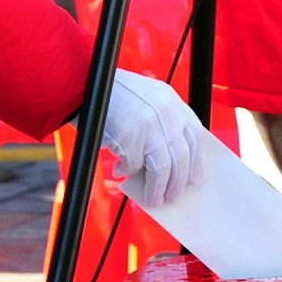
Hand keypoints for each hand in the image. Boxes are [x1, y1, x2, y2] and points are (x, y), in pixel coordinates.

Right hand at [101, 68, 205, 206]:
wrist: (84, 84)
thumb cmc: (112, 93)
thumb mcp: (145, 97)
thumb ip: (161, 121)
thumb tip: (169, 160)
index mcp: (170, 99)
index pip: (195, 134)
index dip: (197, 159)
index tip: (195, 177)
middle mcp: (164, 112)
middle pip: (181, 156)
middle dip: (178, 182)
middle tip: (173, 195)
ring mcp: (148, 126)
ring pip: (162, 168)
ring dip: (158, 188)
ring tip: (153, 198)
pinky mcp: (130, 138)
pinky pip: (133, 166)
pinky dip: (128, 172)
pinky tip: (121, 171)